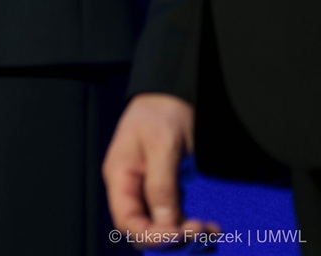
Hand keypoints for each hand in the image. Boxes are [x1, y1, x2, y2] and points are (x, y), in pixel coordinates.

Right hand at [103, 93, 218, 244]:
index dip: (153, 235)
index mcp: (120, 177)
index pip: (127, 221)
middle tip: (202, 230)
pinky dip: (190, 225)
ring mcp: (148, 189)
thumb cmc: (162, 114)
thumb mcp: (162, 146)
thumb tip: (166, 224)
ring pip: (160, 226)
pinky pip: (174, 217)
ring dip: (185, 234)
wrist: (173, 95)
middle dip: (171, 237)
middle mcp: (131, 188)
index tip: (184, 232)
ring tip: (211, 229)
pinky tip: (209, 225)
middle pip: (143, 228)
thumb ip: (161, 185)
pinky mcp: (167, 189)